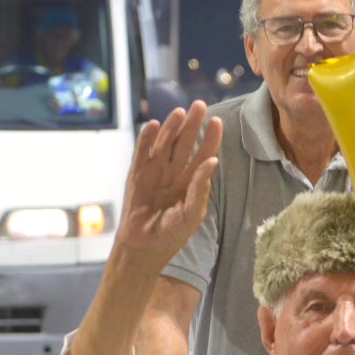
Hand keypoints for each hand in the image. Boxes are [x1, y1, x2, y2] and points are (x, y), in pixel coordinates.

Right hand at [116, 101, 223, 269]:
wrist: (144, 248)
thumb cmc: (171, 235)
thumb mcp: (192, 214)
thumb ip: (201, 188)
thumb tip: (213, 161)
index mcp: (191, 181)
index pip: (204, 154)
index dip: (211, 138)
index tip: (218, 122)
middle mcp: (174, 172)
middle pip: (185, 143)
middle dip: (192, 125)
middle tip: (199, 106)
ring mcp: (155, 172)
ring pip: (165, 144)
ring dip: (171, 128)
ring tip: (179, 113)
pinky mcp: (137, 175)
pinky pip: (142, 153)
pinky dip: (146, 139)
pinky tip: (154, 126)